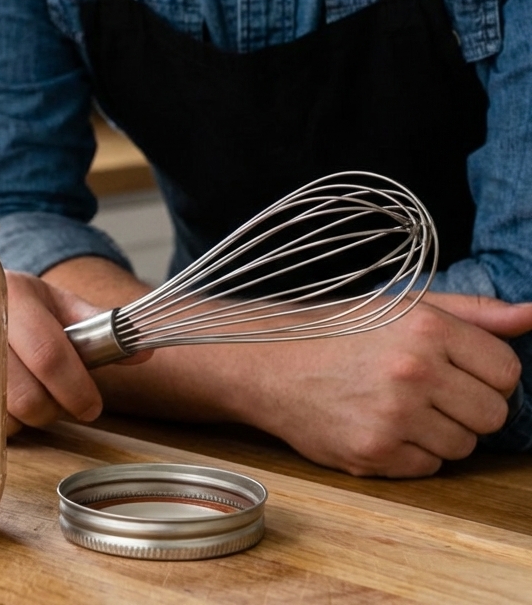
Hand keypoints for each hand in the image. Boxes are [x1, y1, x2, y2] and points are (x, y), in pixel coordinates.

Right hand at [5, 271, 150, 435]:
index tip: (92, 405)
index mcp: (13, 295)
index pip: (49, 354)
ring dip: (30, 414)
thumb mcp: (58, 303)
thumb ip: (100, 326)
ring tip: (32, 390)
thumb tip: (144, 351)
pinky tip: (8, 396)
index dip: (76, 387)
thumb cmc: (19, 305)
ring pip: (7, 415)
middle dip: (56, 406)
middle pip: (27, 396)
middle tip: (64, 398)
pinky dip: (7, 419)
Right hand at [241, 294, 531, 476]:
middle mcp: (414, 372)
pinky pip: (428, 468)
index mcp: (425, 329)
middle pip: (494, 414)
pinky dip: (410, 452)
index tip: (455, 368)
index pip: (506, 370)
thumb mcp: (400, 306)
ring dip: (439, 431)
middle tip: (427, 389)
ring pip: (464, 446)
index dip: (485, 372)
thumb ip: (472, 313)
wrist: (268, 362)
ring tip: (397, 406)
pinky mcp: (374, 453)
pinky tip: (379, 424)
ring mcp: (394, 417)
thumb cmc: (337, 330)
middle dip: (468, 405)